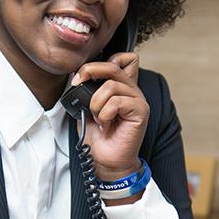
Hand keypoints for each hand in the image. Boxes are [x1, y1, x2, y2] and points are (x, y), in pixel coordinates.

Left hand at [72, 52, 148, 182]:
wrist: (106, 160)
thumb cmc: (98, 136)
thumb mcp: (87, 107)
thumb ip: (86, 90)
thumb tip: (78, 76)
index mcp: (121, 86)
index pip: (123, 57)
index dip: (101, 61)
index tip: (81, 76)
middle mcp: (131, 90)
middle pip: (114, 65)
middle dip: (90, 71)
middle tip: (77, 83)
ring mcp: (138, 100)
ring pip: (111, 86)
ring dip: (97, 103)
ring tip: (99, 117)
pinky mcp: (141, 111)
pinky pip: (116, 102)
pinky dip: (105, 114)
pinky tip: (106, 124)